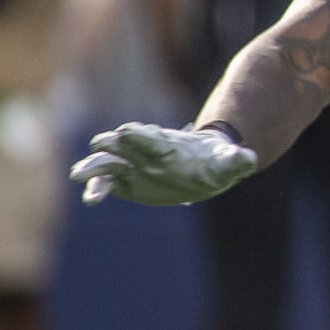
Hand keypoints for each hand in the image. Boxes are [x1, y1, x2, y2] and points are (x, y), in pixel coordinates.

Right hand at [69, 122, 257, 206]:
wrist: (201, 169)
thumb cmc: (214, 164)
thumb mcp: (228, 164)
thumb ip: (235, 161)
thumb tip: (250, 159)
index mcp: (169, 144)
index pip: (153, 137)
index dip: (142, 135)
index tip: (126, 131)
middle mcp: (146, 151)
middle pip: (126, 146)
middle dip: (112, 145)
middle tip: (98, 144)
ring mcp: (133, 164)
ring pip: (110, 163)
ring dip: (96, 167)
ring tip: (79, 174)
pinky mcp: (126, 181)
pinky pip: (108, 184)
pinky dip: (99, 189)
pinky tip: (90, 198)